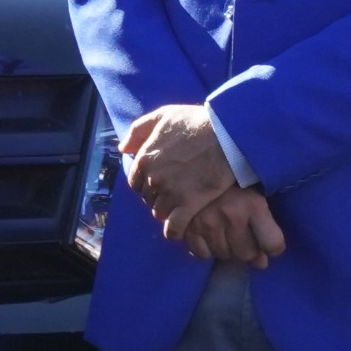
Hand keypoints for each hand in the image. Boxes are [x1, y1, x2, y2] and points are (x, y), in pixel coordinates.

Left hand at [123, 104, 237, 233]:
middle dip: (156, 198)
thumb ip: (139, 131)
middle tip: (170, 198)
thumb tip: (123, 148)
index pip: (135, 182)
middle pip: (147, 197)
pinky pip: (175, 226)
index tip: (157, 186)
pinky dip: (174, 232)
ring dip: (166, 213)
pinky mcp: (190, 203)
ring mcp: (170, 192)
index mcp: (144, 158)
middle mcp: (153, 177)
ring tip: (177, 212)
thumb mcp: (162, 117)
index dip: (145, 185)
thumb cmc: (196, 122)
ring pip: (159, 212)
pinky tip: (178, 233)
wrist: (226, 135)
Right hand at [177, 188, 285, 267]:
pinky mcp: (185, 225)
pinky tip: (206, 236)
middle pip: (246, 253)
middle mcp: (231, 213)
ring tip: (222, 233)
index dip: (272, 247)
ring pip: (223, 254)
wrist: (193, 162)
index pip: (272, 244)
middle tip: (240, 235)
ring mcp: (206, 220)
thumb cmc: (230, 180)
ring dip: (225, 248)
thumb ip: (262, 231)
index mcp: (253, 204)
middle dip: (246, 248)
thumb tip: (260, 264)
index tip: (266, 241)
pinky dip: (204, 249)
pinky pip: (200, 253)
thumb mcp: (253, 198)